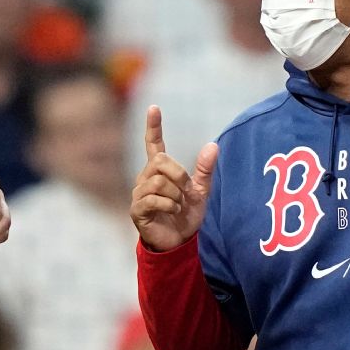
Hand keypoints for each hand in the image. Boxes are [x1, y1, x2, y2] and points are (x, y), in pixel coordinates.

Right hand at [130, 106, 218, 251]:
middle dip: (180, 175)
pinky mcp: (137, 210)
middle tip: (187, 191)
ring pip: (158, 181)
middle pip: (161, 161)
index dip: (153, 126)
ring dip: (176, 194)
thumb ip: (204, 169)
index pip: (153, 144)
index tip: (154, 107)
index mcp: (159, 171)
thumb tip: (213, 145)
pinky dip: (170, 205)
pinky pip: (153, 199)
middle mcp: (145, 178)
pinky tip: (174, 211)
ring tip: (179, 206)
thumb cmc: (186, 216)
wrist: (179, 242)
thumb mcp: (201, 191)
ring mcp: (139, 194)